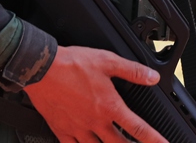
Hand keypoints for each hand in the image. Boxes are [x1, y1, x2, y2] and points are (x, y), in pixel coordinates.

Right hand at [24, 45, 165, 142]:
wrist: (42, 69)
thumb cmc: (72, 64)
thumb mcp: (108, 61)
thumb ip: (132, 71)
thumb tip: (152, 78)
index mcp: (109, 107)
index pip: (138, 128)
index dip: (153, 139)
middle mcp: (95, 122)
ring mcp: (77, 129)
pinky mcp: (61, 130)